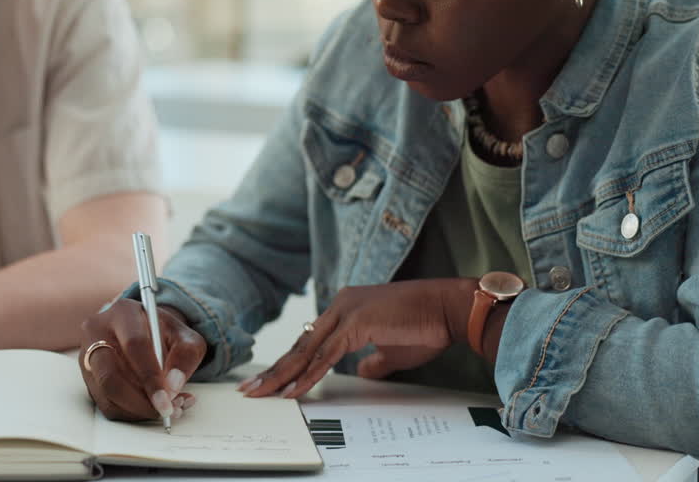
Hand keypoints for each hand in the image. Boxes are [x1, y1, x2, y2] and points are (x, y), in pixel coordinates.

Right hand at [79, 299, 205, 421]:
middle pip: (110, 375)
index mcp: (123, 312)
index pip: (134, 346)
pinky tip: (152, 407)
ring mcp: (88, 356)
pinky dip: (132, 413)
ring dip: (138, 410)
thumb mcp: (185, 336)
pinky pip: (106, 405)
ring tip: (167, 409)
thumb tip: (173, 386)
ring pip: (106, 394)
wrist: (145, 331)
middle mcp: (97, 332)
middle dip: (140, 401)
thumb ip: (186, 356)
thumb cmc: (164, 333)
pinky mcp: (88, 378)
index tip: (168, 400)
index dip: (151, 377)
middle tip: (165, 412)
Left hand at [240, 279, 475, 398]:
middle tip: (250, 389)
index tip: (271, 381)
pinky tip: (293, 390)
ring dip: (283, 374)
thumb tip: (361, 374)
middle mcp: (341, 304)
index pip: (311, 340)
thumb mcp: (392, 350)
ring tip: (262, 393)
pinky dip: (308, 374)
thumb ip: (372, 361)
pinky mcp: (357, 323)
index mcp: (347, 307)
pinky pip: (325, 355)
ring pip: (307, 350)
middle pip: (300, 344)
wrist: (448, 308)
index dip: (290, 362)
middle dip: (275, 369)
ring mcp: (347, 311)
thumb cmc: (426, 326)